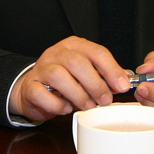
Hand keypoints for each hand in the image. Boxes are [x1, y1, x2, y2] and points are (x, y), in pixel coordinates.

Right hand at [8, 36, 130, 122]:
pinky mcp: (30, 86)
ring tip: (88, 105)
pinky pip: (41, 94)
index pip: (96, 52)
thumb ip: (103, 76)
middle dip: (95, 83)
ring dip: (78, 94)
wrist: (33, 88)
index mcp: (74, 45)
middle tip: (105, 99)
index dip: (112, 69)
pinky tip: (66, 108)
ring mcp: (42, 68)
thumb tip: (123, 82)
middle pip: (77, 62)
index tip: (122, 86)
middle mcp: (57, 53)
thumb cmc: (64, 81)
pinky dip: (56, 104)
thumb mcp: (85, 73)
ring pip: (59, 76)